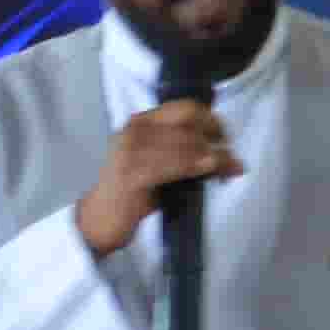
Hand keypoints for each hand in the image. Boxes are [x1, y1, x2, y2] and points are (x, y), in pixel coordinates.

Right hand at [71, 100, 244, 257]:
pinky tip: (209, 170)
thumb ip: (181, 153)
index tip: (224, 136)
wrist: (99, 221)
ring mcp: (131, 151)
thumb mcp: (156, 165)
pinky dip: (196, 165)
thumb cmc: (131, 195)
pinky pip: (174, 165)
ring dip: (212, 155)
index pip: (183, 108)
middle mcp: (133, 131)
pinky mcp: (133, 174)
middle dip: (214, 137)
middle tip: (230, 155)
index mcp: (138, 123)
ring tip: (228, 167)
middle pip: (187, 123)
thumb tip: (222, 154)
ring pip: (184, 144)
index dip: (210, 119)